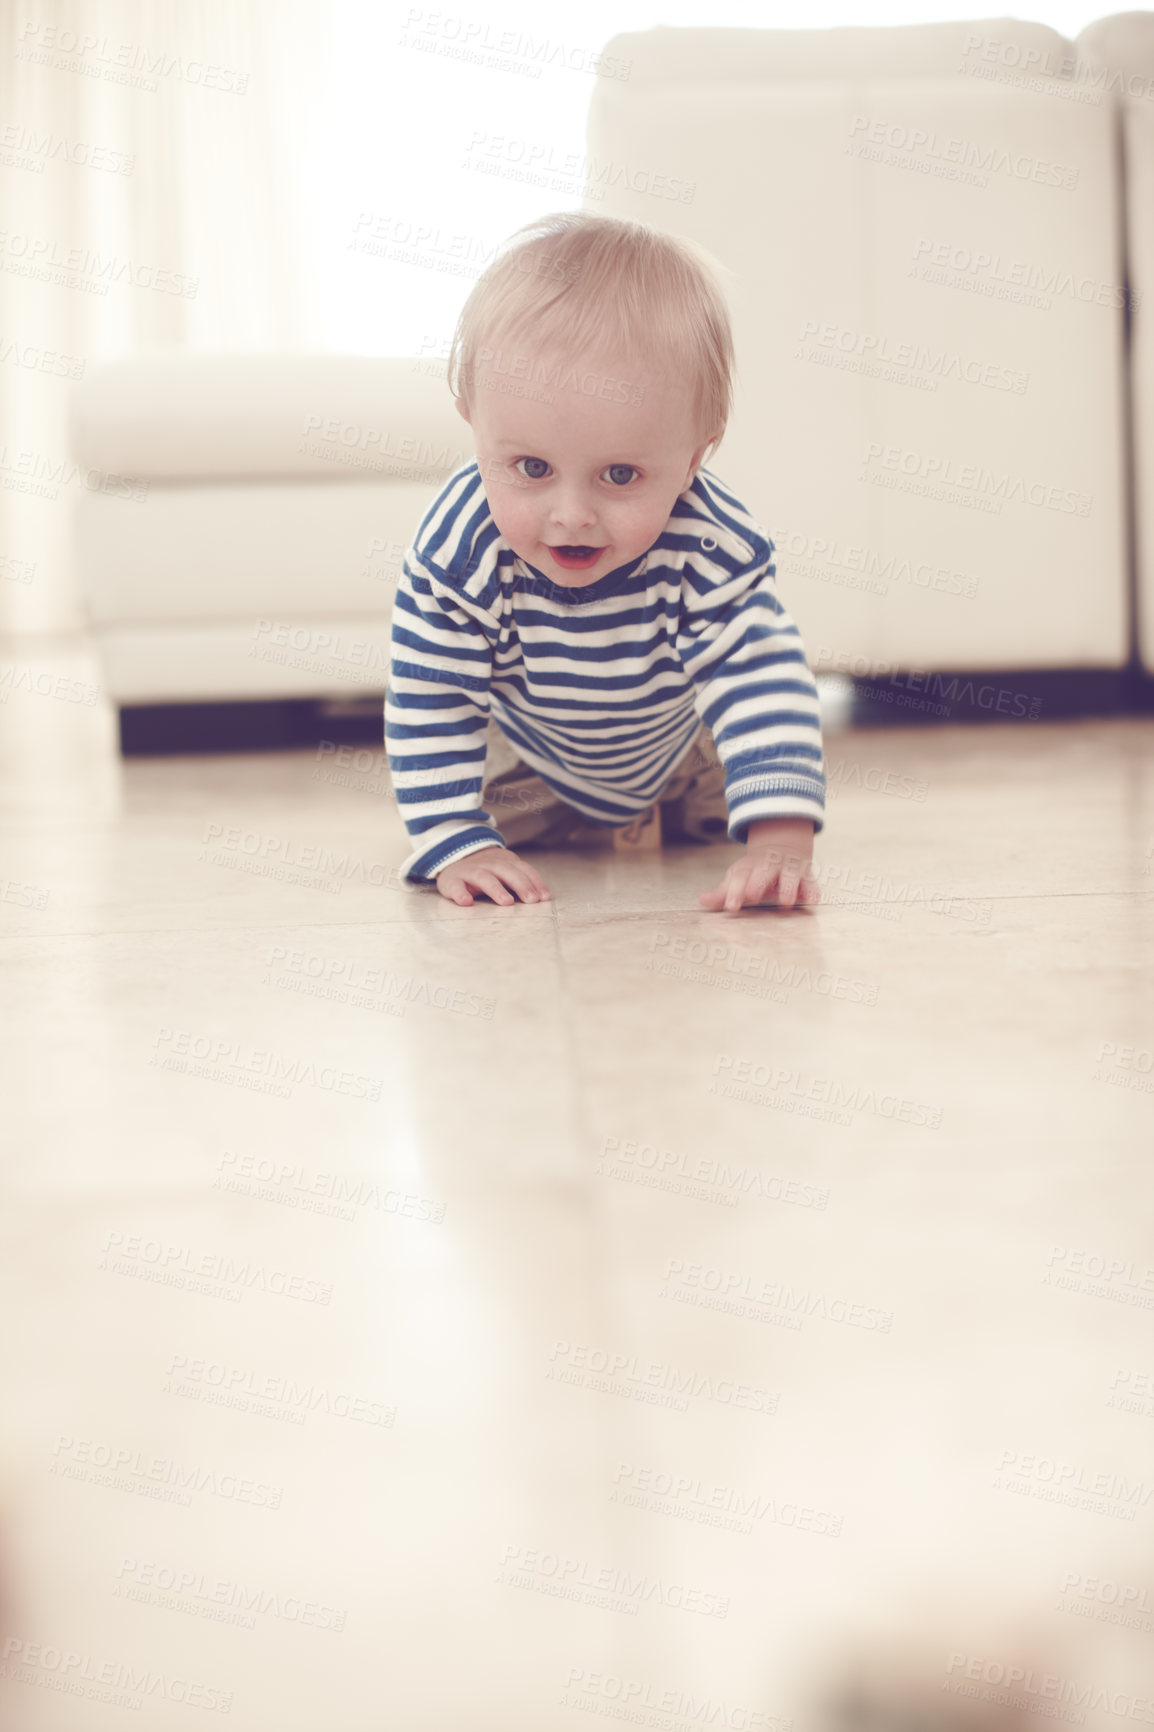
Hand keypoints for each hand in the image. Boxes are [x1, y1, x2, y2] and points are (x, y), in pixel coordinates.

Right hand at [436, 845, 551, 907]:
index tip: (544, 897)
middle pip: (506, 871)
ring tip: (507, 902)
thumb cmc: (487, 872)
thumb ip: (521, 881)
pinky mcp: (452, 881)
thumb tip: (543, 897)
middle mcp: (489, 865)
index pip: (523, 869)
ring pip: (484, 878)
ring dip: (496, 889)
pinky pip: (456, 886)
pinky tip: (466, 902)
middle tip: (532, 900)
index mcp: (504, 863)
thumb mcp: (504, 872)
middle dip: (521, 884)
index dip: (535, 882)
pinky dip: (460, 893)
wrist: (453, 860)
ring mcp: (470, 872)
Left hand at [699, 818, 819, 913]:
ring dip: (788, 887)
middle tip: (752, 896)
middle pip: (764, 871)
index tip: (731, 906)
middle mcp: (770, 865)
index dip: (734, 891)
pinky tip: (812, 900)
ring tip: (786, 903)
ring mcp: (789, 868)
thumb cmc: (756, 871)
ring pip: (790, 875)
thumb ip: (723, 893)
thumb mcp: (739, 878)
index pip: (740, 877)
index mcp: (750, 867)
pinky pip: (811, 883)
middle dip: (758, 882)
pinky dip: (812, 891)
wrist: (783, 848)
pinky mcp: (807, 876)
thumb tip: (702, 901)